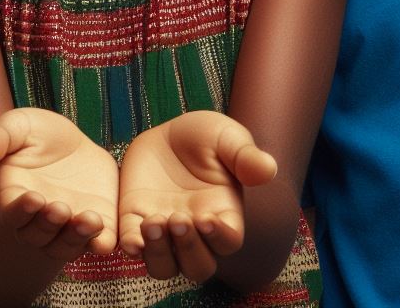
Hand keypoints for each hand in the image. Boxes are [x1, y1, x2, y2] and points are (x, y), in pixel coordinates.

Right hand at [0, 107, 118, 260]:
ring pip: (67, 245)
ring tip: (90, 220)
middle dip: (50, 224)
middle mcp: (39, 221)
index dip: (21, 209)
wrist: (72, 148)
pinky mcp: (97, 227)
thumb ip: (0, 137)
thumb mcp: (19, 126)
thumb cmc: (38, 137)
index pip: (13, 213)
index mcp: (15, 197)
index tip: (34, 198)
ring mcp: (68, 228)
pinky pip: (98, 243)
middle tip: (60, 208)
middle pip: (40, 234)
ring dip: (77, 237)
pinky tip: (107, 239)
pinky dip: (102, 244)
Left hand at [118, 111, 276, 282]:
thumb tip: (269, 170)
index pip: (228, 241)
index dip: (219, 236)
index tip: (206, 218)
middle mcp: (195, 232)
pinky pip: (133, 247)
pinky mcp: (135, 222)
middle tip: (178, 219)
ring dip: (159, 253)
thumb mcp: (226, 137)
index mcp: (223, 214)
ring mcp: (165, 231)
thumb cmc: (205, 137)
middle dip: (189, 249)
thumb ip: (245, 155)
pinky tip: (131, 237)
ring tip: (152, 223)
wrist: (167, 133)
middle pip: (198, 266)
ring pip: (164, 267)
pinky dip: (132, 247)